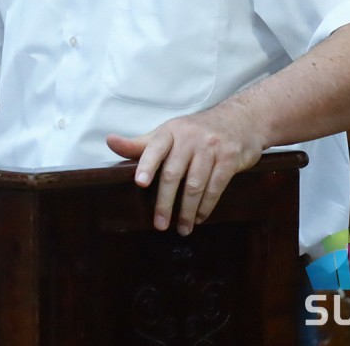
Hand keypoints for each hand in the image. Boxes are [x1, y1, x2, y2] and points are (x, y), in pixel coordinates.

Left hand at [106, 99, 265, 235]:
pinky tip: (200, 218)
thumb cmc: (194, 131)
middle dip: (165, 202)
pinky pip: (216, 187)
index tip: (140, 184)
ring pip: (195, 184)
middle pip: (173, 174)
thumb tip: (110, 141)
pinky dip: (206, 206)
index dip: (146, 166)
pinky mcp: (230, 159)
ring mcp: (210, 148)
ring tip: (182, 229)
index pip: (154, 148)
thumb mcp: (167, 133)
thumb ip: (140, 144)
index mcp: (169, 132)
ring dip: (187, 211)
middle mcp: (189, 138)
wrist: (240, 120)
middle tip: (159, 224)